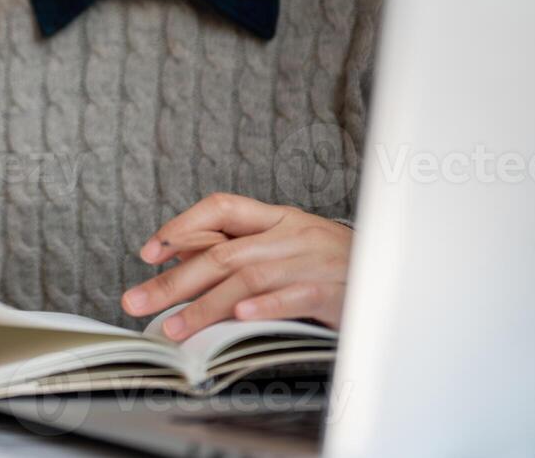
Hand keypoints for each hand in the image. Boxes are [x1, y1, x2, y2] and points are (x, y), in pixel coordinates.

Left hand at [119, 193, 352, 340]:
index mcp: (277, 219)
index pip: (220, 207)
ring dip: (205, 306)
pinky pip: (294, 297)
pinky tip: (240, 318)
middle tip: (135, 300)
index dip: (181, 226)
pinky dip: (266, 307)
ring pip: (248, 279)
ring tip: (173, 327)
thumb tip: (178, 255)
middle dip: (173, 281)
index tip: (148, 252)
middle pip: (221, 254)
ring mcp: (311, 262)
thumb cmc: (333, 266)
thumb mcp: (284, 247)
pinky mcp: (332, 292)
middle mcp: (291, 235)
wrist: (398, 276)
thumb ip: (236, 249)